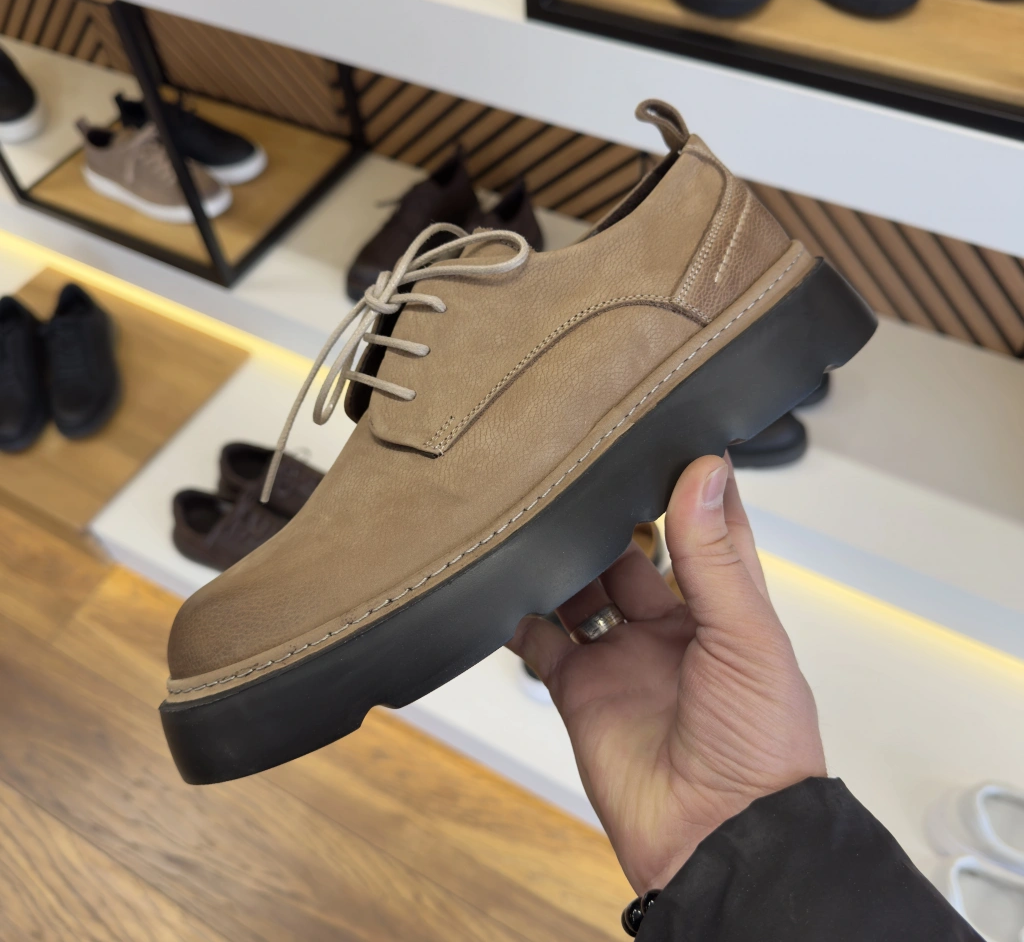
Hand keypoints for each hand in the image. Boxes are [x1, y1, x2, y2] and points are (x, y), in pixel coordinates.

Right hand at [507, 454, 825, 894]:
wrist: (718, 842)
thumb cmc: (762, 745)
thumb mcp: (746, 637)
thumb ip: (715, 557)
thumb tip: (705, 472)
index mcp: (723, 607)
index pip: (707, 528)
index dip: (689, 485)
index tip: (665, 433)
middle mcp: (670, 625)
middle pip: (629, 551)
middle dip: (606, 517)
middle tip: (576, 473)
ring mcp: (622, 656)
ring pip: (581, 589)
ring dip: (560, 560)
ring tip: (535, 520)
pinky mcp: (580, 690)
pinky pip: (541, 643)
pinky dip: (519, 618)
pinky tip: (504, 589)